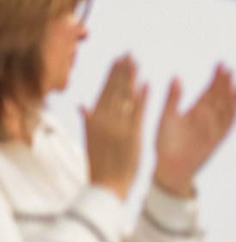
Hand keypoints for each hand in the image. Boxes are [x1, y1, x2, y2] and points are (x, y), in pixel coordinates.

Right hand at [84, 55, 147, 200]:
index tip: (118, 60)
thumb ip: (88, 121)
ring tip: (136, 62)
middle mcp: (104, 121)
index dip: (112, 75)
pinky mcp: (131, 136)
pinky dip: (141, 98)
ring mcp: (118, 127)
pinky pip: (137, 113)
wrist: (106, 187)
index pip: (103, 92)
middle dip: (121, 71)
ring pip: (124, 98)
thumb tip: (82, 105)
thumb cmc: (100, 166)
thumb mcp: (90, 141)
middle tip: (129, 54)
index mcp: (94, 121)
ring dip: (130, 78)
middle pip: (114, 91)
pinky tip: (146, 84)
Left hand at [153, 65, 235, 196]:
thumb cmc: (165, 143)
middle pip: (220, 97)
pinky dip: (235, 111)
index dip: (216, 78)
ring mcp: (214, 128)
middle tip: (229, 68)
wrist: (169, 167)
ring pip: (227, 108)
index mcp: (195, 111)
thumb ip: (173, 98)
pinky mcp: (218, 138)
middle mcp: (207, 118)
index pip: (209, 91)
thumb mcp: (167, 116)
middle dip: (225, 83)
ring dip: (233, 95)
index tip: (220, 64)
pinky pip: (229, 123)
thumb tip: (176, 76)